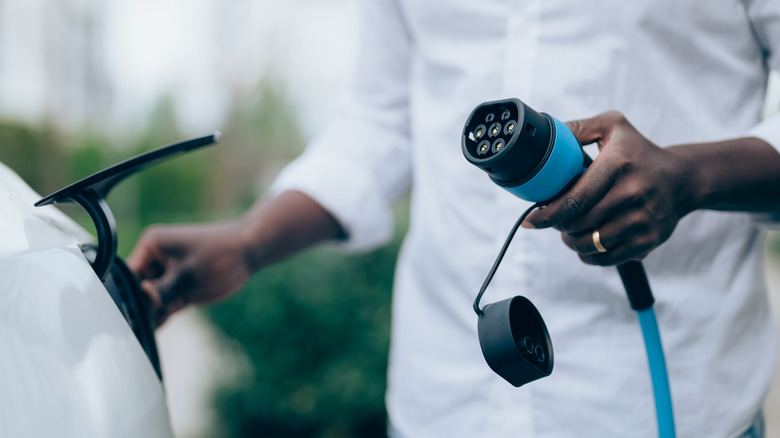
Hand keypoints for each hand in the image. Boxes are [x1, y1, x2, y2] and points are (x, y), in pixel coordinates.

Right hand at [128, 220, 251, 325]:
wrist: (248, 251)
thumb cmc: (219, 254)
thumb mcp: (187, 276)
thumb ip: (161, 293)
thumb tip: (139, 303)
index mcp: (151, 246)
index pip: (129, 276)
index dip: (129, 297)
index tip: (128, 318)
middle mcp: (154, 259)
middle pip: (137, 290)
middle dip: (141, 308)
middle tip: (142, 326)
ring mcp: (166, 275)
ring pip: (150, 302)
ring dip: (151, 315)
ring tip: (149, 328)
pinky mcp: (179, 288)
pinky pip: (163, 306)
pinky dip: (161, 317)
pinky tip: (156, 329)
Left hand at [522, 111, 695, 265]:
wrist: (682, 179)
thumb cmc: (639, 152)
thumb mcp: (613, 127)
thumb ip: (578, 128)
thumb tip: (545, 138)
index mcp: (618, 163)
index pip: (574, 198)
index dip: (548, 213)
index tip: (531, 219)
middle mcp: (632, 192)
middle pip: (579, 222)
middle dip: (558, 226)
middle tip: (553, 221)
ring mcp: (642, 219)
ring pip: (591, 243)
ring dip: (572, 241)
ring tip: (569, 232)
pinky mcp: (649, 240)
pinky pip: (608, 258)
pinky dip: (590, 256)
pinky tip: (585, 245)